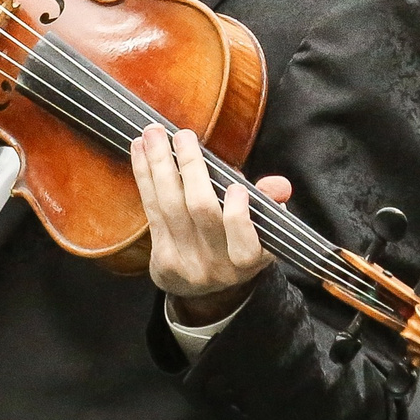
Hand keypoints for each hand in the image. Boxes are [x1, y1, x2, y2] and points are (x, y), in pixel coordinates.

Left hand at [132, 125, 278, 326]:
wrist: (204, 286)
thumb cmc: (236, 241)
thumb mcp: (262, 227)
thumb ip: (269, 203)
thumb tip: (279, 186)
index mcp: (249, 258)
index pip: (245, 243)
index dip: (238, 217)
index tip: (236, 187)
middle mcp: (218, 265)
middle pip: (201, 210)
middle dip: (191, 168)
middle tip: (182, 134)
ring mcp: (187, 264)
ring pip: (170, 205)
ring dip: (159, 164)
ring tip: (152, 133)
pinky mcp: (162, 259)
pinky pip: (151, 209)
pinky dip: (144, 176)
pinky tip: (140, 151)